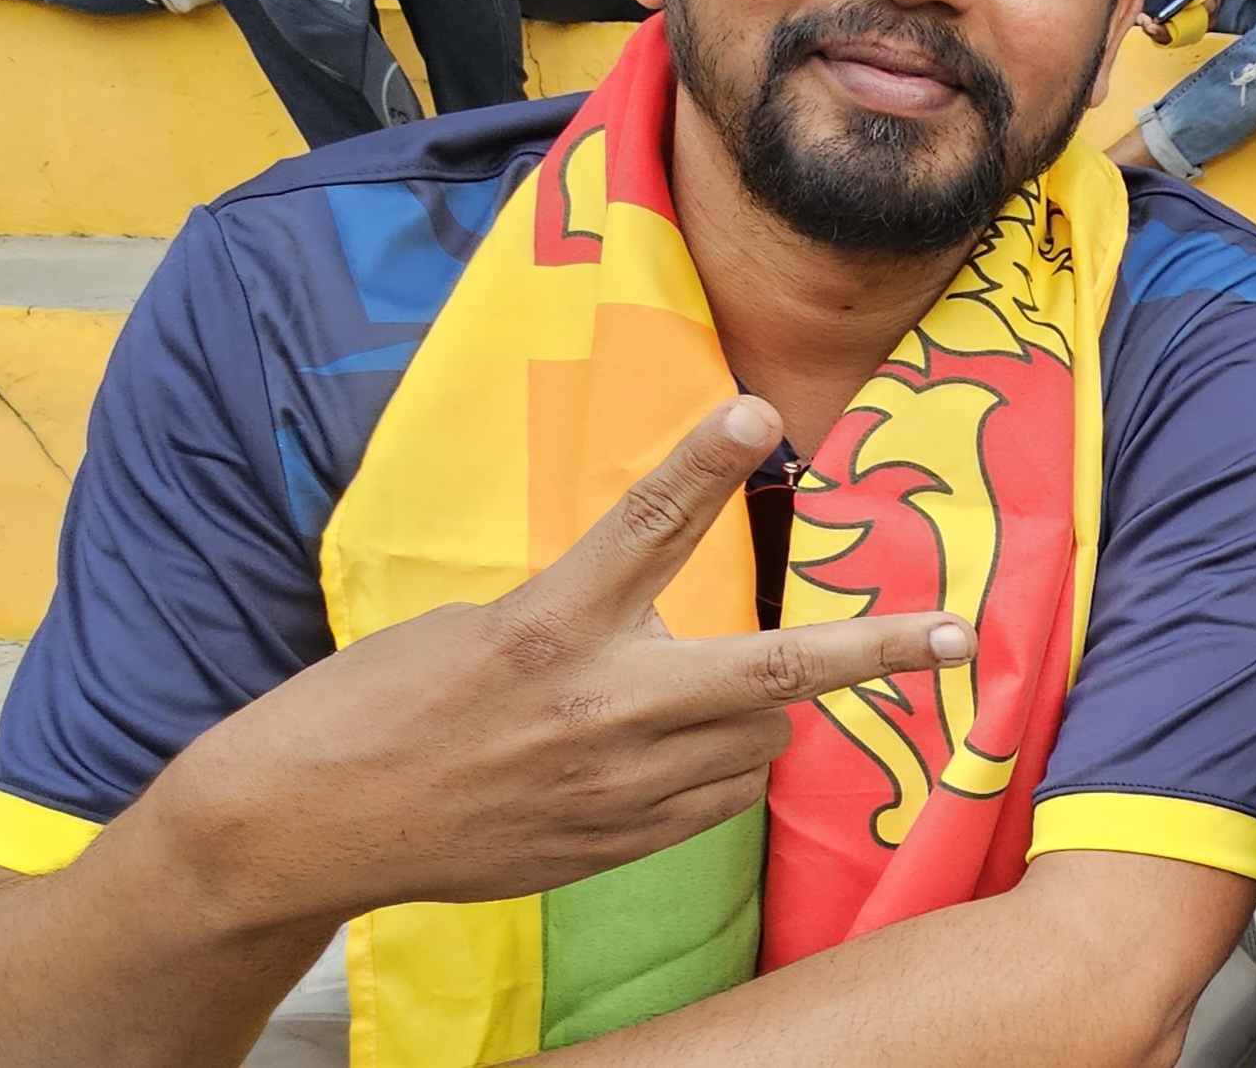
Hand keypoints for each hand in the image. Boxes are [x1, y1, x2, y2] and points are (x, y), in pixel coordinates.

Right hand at [136, 398, 973, 928]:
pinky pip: (717, 799)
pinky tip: (678, 753)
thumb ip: (579, 617)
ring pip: (759, 740)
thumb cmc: (376, 705)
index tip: (763, 412)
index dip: (707, 461)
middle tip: (954, 633)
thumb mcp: (473, 627)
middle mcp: (596, 706)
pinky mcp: (611, 844)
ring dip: (764, 711)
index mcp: (547, 626)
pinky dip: (722, 767)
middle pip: (773, 668)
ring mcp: (612, 786)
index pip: (647, 527)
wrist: (302, 824)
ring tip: (704, 695)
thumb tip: (658, 624)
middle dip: (874, 650)